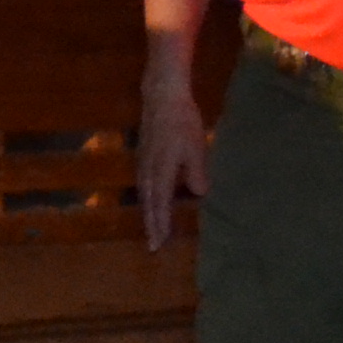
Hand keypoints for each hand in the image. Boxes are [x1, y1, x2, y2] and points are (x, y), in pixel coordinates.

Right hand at [136, 70, 208, 253]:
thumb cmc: (181, 121)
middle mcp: (147, 171)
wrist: (161, 97)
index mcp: (160, 171)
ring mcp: (143, 163)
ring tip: (152, 228)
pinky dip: (147, 199)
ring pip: (144, 195)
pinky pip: (144, 184)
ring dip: (148, 213)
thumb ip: (196, 172)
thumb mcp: (195, 146)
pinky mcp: (143, 155)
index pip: (160, 204)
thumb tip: (199, 193)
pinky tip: (151, 199)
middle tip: (153, 245)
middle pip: (148, 203)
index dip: (160, 224)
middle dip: (151, 225)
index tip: (159, 244)